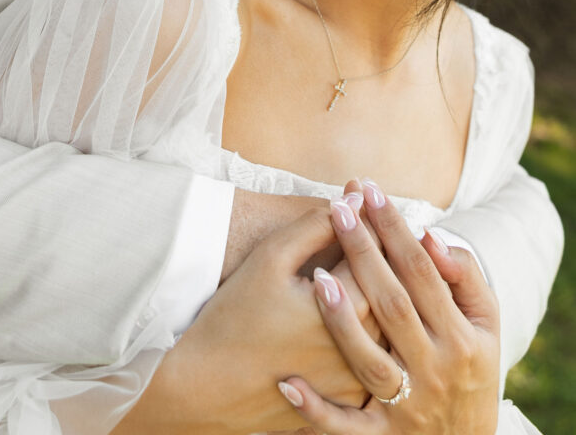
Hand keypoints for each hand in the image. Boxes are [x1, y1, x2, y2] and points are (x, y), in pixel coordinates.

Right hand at [115, 204, 368, 434]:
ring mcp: (360, 381)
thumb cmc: (235, 315)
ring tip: (368, 257)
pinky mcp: (351, 400)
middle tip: (373, 220)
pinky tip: (358, 304)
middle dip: (383, 249)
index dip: (370, 218)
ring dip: (384, 286)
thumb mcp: (271, 257)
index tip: (363, 197)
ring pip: (388, 323)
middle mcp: (363, 349)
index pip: (374, 251)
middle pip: (389, 287)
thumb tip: (356, 199)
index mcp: (346, 310)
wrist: (207, 387)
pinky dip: (374, 326)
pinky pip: (375, 354)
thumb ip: (315, 224)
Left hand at [278, 180, 499, 434]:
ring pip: (368, 361)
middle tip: (337, 208)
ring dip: (342, 320)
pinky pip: (343, 427)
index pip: (422, 272)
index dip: (396, 228)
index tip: (370, 191)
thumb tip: (429, 237)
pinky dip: (316, 408)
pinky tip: (288, 382)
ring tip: (317, 277)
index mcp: (461, 339)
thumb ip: (466, 277)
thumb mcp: (486, 325)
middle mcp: (434, 372)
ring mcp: (406, 407)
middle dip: (364, 253)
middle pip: (393, 304)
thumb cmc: (472, 368)